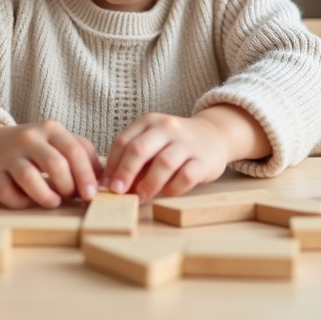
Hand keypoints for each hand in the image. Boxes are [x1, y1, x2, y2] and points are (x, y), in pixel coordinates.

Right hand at [0, 120, 101, 208]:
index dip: (86, 175)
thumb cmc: (34, 149)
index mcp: (51, 129)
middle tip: (72, 198)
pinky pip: (8, 192)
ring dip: (46, 196)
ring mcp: (9, 155)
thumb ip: (82, 155)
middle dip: (69, 187)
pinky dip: (21, 202)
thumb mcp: (59, 143)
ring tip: (53, 203)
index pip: (75, 150)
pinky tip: (28, 202)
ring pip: (30, 178)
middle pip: (55, 164)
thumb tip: (104, 182)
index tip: (92, 195)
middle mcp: (29, 138)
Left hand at [102, 105, 269, 202]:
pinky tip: (167, 193)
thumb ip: (133, 159)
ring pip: (163, 163)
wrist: (214, 135)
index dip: (112, 165)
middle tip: (118, 192)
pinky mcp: (203, 160)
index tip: (106, 185)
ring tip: (141, 197)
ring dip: (148, 184)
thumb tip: (112, 185)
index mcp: (149, 121)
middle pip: (139, 150)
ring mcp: (186, 143)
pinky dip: (173, 188)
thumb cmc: (174, 144)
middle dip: (125, 173)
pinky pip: (186, 176)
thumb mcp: (152, 141)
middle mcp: (167, 128)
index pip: (123, 142)